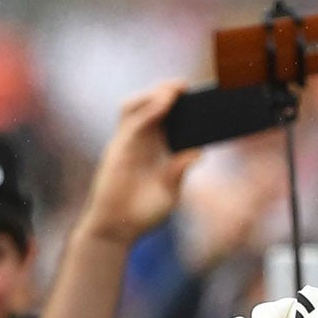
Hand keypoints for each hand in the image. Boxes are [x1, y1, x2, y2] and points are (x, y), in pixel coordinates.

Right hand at [84, 83, 199, 241]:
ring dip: (156, 94)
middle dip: (166, 92)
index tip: (200, 95)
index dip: (178, 104)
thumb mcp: (170, 191)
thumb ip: (180, 170)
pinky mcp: (119, 149)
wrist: (117, 231)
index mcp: (153, 150)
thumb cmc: (143, 213)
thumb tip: (198, 150)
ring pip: (137, 107)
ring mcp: (127, 144)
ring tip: (178, 87)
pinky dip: (150, 109)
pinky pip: (133, 122)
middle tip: (188, 85)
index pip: (164, 118)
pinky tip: (166, 102)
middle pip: (149, 106)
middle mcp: (139, 142)